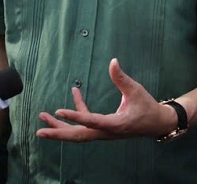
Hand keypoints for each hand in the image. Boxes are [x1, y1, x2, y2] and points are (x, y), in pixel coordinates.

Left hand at [36, 58, 175, 141]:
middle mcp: (105, 132)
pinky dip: (77, 112)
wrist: (156, 123)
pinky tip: (75, 92)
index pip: (90, 121)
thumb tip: (112, 61)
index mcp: (114, 125)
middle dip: (58, 133)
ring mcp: (103, 132)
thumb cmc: (147, 107)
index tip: (59, 112)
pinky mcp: (103, 128)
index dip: (74, 116)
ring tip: (43, 117)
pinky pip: (86, 122)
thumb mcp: (136, 91)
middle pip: (78, 135)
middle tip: (39, 131)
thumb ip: (122, 78)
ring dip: (60, 127)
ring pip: (78, 132)